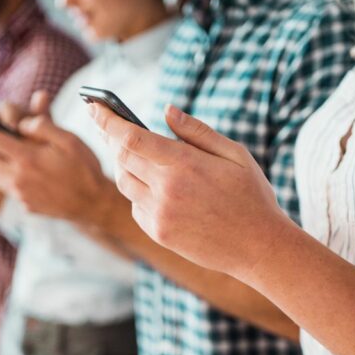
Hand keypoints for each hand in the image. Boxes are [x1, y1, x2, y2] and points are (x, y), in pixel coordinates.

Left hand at [0, 93, 116, 226]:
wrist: (93, 204)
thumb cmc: (84, 167)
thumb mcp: (68, 139)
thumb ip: (41, 126)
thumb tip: (20, 123)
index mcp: (27, 158)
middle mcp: (17, 178)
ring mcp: (19, 193)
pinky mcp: (23, 203)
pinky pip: (3, 184)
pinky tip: (10, 163)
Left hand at [90, 103, 294, 277]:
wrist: (259, 248)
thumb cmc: (251, 196)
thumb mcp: (235, 154)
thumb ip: (197, 131)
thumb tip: (168, 110)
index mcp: (184, 165)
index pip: (131, 137)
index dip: (108, 120)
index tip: (94, 106)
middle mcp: (166, 190)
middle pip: (121, 157)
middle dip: (111, 138)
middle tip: (108, 123)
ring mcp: (159, 215)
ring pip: (124, 182)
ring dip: (124, 164)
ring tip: (133, 152)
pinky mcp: (158, 234)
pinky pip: (135, 206)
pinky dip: (138, 191)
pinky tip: (154, 185)